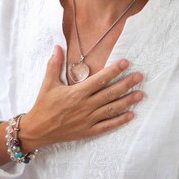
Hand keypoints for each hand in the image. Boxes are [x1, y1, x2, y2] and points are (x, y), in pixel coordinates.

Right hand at [19, 45, 143, 151]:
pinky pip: (107, 126)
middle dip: (126, 83)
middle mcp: (85, 105)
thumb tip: (57, 46)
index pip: (100, 79)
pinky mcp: (88, 131)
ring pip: (112, 109)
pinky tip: (131, 115)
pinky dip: (119, 121)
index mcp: (77, 92)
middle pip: (110, 93)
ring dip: (127, 101)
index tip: (126, 63)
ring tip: (141, 94)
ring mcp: (88, 120)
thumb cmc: (43, 105)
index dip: (114, 70)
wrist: (38, 130)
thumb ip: (54, 65)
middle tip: (140, 76)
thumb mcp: (47, 83)